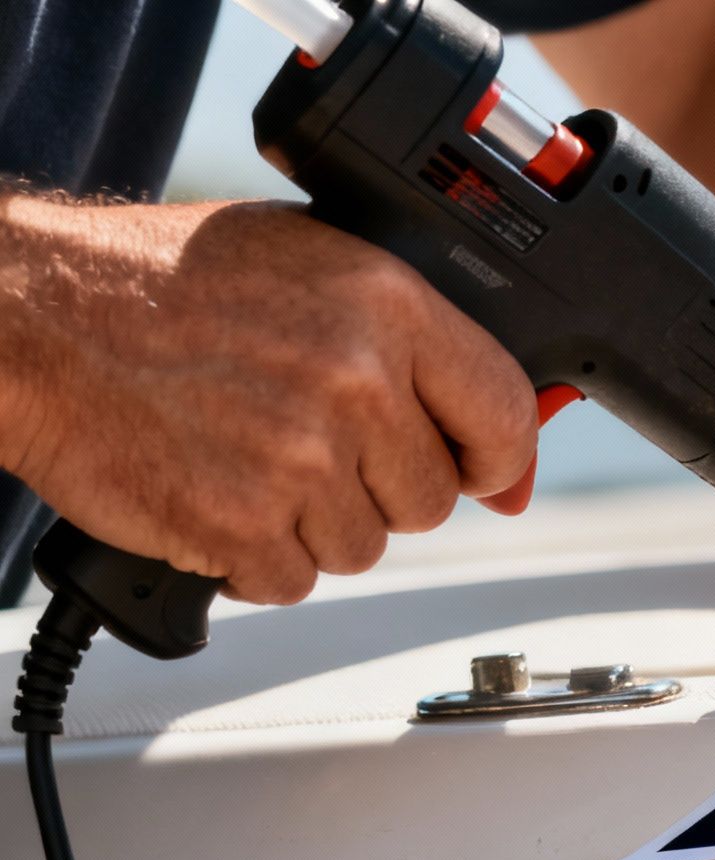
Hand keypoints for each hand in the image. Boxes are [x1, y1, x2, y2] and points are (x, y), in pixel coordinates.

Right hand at [0, 197, 536, 603]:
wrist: (32, 314)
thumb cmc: (162, 283)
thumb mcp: (309, 265)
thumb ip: (415, 349)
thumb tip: (508, 471)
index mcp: (387, 305)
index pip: (505, 414)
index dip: (498, 458)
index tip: (480, 471)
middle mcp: (354, 381)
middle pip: (430, 500)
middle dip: (378, 488)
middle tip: (304, 441)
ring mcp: (298, 459)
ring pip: (362, 547)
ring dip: (311, 524)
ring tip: (247, 455)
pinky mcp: (240, 526)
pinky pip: (290, 582)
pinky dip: (252, 558)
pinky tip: (213, 491)